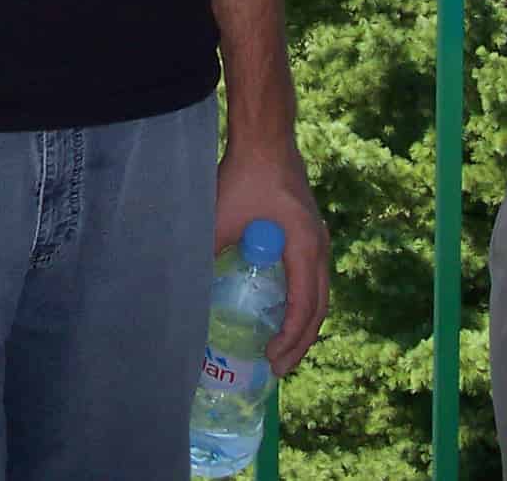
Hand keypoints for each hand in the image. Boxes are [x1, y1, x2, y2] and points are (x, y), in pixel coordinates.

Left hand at [214, 139, 330, 375]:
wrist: (265, 139)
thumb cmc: (245, 177)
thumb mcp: (220, 220)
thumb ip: (208, 254)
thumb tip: (186, 292)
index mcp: (305, 248)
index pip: (304, 307)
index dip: (290, 339)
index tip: (271, 360)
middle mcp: (320, 248)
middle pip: (319, 308)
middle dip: (300, 342)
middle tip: (277, 368)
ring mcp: (319, 240)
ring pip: (319, 294)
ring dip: (303, 324)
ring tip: (282, 349)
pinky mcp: (311, 233)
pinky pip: (313, 278)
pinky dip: (302, 302)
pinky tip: (281, 313)